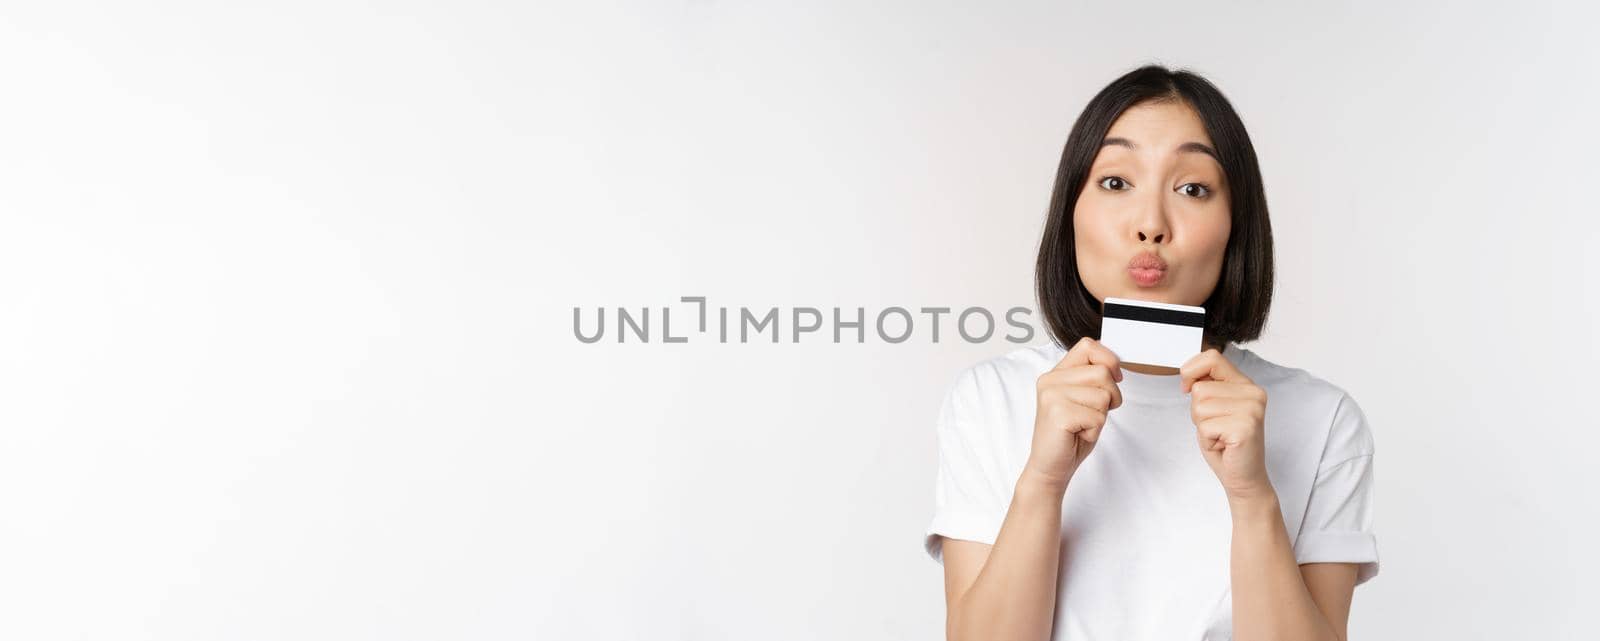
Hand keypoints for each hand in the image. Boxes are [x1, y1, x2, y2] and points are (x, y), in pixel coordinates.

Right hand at [1024, 337, 1123, 490]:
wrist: (1050, 466)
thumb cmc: (1070, 435)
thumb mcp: (1084, 399)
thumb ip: (1093, 378)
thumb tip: (1115, 364)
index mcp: (1056, 374)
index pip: (1088, 345)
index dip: (1109, 360)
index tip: (1114, 379)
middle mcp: (1050, 380)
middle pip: (1102, 372)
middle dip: (1110, 396)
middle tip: (1093, 414)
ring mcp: (1051, 396)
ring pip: (1103, 395)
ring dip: (1101, 415)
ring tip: (1083, 425)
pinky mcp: (1058, 413)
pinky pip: (1097, 416)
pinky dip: (1094, 429)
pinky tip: (1077, 434)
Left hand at [1180, 348, 1272, 501]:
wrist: (1243, 476)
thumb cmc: (1225, 442)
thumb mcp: (1213, 407)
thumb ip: (1206, 385)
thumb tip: (1186, 373)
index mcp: (1246, 384)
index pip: (1211, 357)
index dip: (1191, 371)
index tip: (1188, 389)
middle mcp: (1253, 393)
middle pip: (1200, 388)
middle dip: (1197, 411)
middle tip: (1216, 427)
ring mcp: (1251, 409)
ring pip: (1199, 407)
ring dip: (1202, 426)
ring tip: (1220, 435)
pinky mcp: (1244, 427)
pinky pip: (1204, 426)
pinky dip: (1206, 439)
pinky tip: (1223, 445)